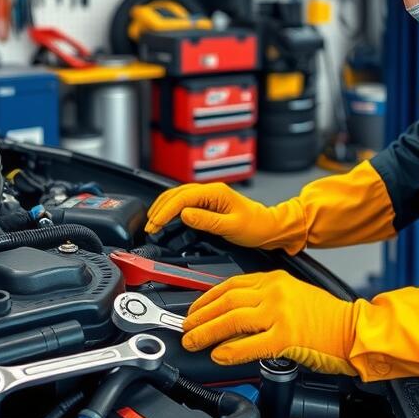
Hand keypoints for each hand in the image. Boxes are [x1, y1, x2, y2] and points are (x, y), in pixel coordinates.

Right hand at [145, 183, 305, 251]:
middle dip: (159, 210)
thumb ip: (206, 221)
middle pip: (176, 194)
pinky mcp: (208, 203)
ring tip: (152, 223)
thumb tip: (184, 215)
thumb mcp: (231, 227)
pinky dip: (171, 210)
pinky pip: (184, 203)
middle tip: (149, 227)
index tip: (155, 224)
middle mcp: (210, 191)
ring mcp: (208, 196)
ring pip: (178, 197)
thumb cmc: (255, 226)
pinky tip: (166, 217)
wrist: (269, 227)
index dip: (165, 211)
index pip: (182, 197)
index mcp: (215, 192)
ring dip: (163, 208)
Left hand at [181, 270, 359, 375]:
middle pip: (226, 301)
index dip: (206, 298)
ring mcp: (280, 314)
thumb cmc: (327, 317)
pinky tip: (219, 355)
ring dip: (207, 332)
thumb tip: (232, 313)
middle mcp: (275, 292)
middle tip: (186, 328)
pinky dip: (230, 350)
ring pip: (232, 320)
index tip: (194, 309)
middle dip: (200, 316)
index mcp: (275, 279)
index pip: (230, 284)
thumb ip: (264, 298)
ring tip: (193, 341)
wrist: (354, 330)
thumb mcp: (293, 294)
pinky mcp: (286, 337)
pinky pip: (249, 344)